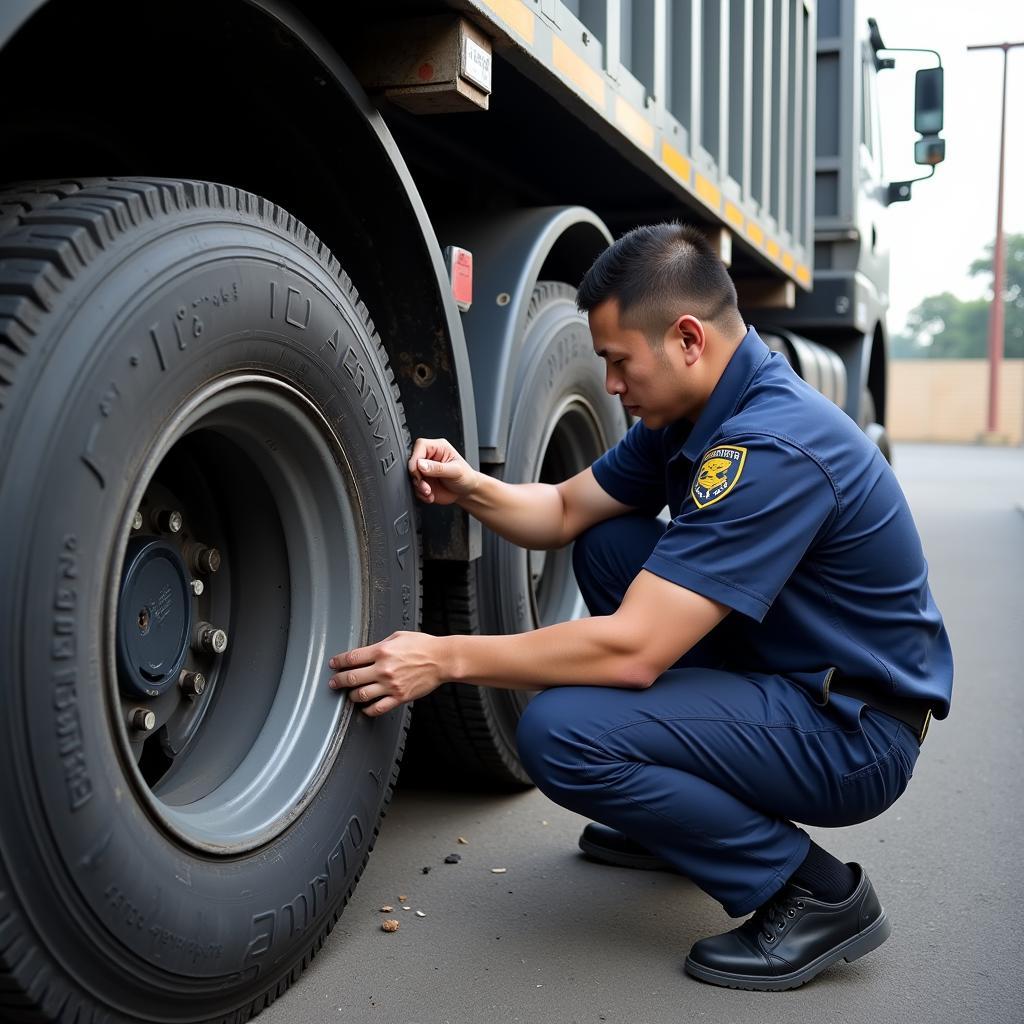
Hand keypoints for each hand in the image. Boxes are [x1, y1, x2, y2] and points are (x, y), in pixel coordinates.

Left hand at [327, 631, 446, 715]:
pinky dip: (367, 709)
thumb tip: (365, 652)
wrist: (442, 660)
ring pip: (361, 695)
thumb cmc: (423, 645)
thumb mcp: (398, 636)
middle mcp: (384, 669)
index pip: (351, 658)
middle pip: (351, 678)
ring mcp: (391, 685)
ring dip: (351, 695)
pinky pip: (377, 708)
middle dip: (338, 681)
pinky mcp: (399, 697)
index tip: (333, 664)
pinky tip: (365, 707)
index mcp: (382, 651)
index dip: (338, 662)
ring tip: (349, 694)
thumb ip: (380, 644)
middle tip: (333, 682)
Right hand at [408, 437, 478, 505]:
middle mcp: (429, 457)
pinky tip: (430, 495)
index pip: (420, 446)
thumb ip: (438, 468)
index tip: (418, 471)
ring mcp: (425, 470)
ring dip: (419, 487)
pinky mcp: (423, 481)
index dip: (416, 458)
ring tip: (429, 492)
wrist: (467, 492)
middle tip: (426, 486)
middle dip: (416, 477)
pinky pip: (414, 487)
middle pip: (412, 461)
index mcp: (438, 448)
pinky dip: (420, 494)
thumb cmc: (466, 477)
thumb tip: (421, 464)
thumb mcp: (455, 471)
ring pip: (412, 476)